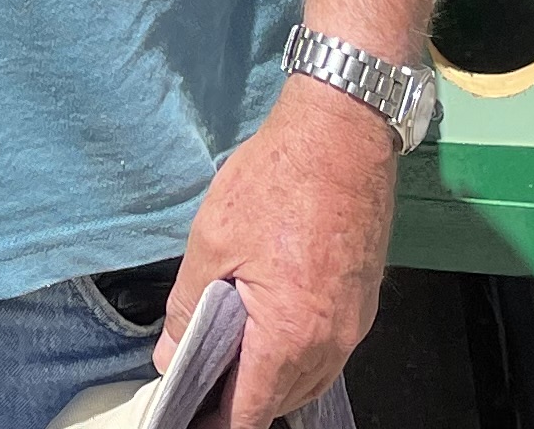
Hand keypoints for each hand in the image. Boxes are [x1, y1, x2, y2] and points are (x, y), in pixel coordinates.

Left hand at [162, 77, 395, 425]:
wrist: (342, 134)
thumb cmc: (279, 178)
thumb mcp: (212, 239)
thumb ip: (187, 305)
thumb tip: (170, 352)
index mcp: (289, 334)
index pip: (251, 411)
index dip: (216, 421)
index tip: (190, 415)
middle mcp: (330, 342)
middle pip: (282, 401)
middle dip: (242, 402)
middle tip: (201, 384)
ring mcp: (353, 324)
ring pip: (308, 380)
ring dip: (272, 382)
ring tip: (232, 363)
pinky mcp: (363, 302)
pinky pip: (328, 352)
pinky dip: (298, 356)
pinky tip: (270, 333)